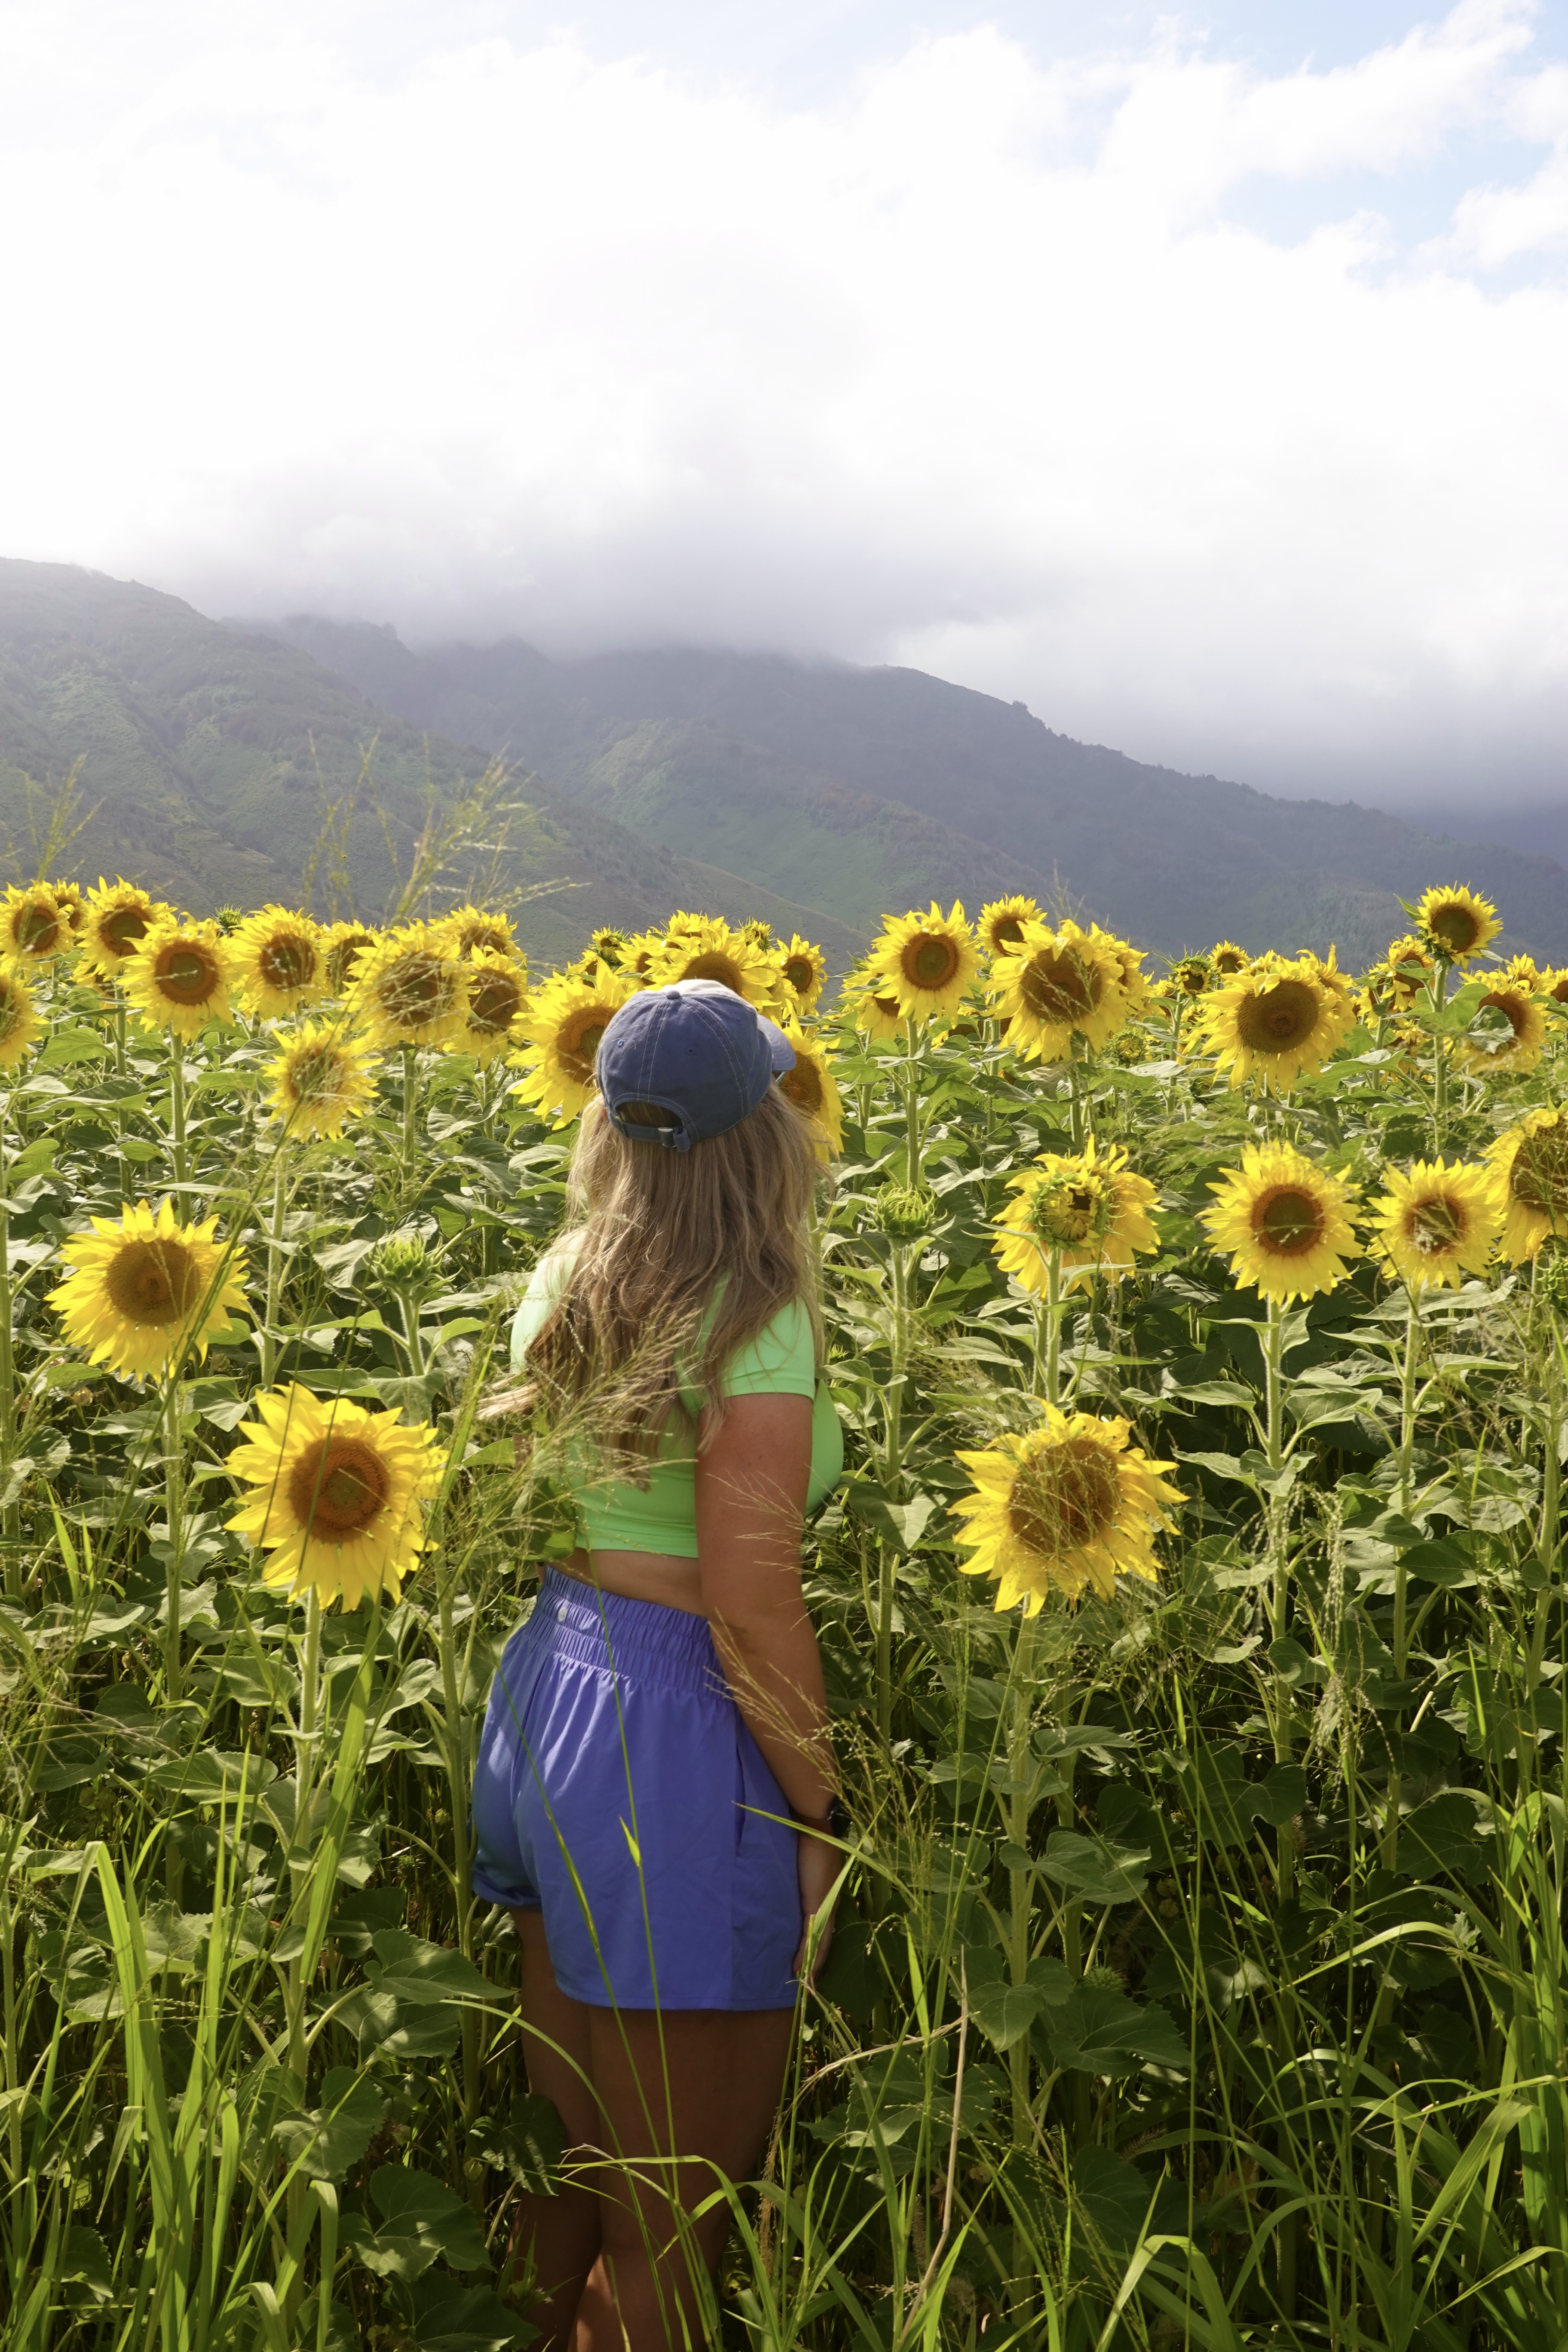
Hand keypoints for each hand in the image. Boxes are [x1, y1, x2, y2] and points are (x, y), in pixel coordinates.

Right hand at [792, 1827, 841, 1982]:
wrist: (812, 1827)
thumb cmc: (807, 1842)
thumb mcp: (803, 1868)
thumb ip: (801, 1883)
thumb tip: (794, 1891)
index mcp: (828, 1897)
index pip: (824, 1931)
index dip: (819, 1952)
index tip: (813, 1970)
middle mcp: (829, 1904)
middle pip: (824, 1942)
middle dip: (817, 1965)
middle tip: (811, 1988)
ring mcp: (825, 1906)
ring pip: (820, 1944)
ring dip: (812, 1966)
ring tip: (805, 1986)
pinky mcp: (816, 1904)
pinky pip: (812, 1937)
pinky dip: (806, 1955)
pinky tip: (799, 1969)